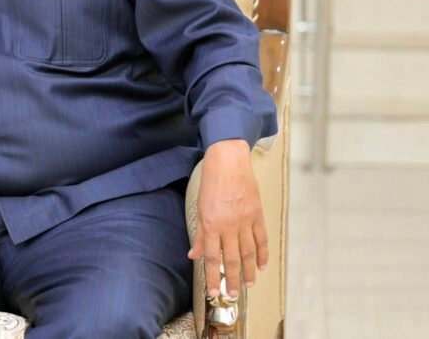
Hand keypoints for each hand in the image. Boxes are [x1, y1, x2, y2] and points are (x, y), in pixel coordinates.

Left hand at [187, 138, 268, 299]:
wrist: (228, 161)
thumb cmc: (211, 181)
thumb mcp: (199, 207)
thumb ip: (199, 234)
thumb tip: (193, 254)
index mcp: (211, 224)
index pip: (211, 257)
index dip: (212, 276)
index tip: (212, 291)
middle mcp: (228, 225)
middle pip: (232, 259)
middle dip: (231, 280)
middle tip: (232, 295)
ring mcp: (245, 221)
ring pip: (248, 253)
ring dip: (248, 271)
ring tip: (247, 284)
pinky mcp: (257, 215)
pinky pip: (261, 239)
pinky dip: (262, 254)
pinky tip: (261, 265)